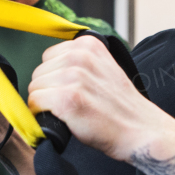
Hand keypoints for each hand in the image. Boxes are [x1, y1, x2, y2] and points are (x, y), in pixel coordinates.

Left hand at [27, 36, 155, 160]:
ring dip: (46, 104)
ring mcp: (73, 77)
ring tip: (71, 112)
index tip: (72, 90)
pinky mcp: (67, 99)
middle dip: (49, 90)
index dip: (55, 77)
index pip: (48, 57)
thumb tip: (47, 69)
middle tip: (73, 104)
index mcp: (88, 44)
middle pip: (38, 72)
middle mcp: (79, 56)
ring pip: (35, 88)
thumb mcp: (103, 68)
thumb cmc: (119, 106)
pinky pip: (35, 103)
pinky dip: (43, 115)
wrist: (139, 130)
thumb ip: (79, 62)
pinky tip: (64, 120)